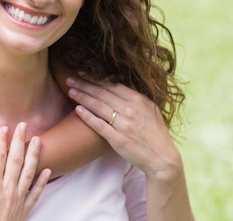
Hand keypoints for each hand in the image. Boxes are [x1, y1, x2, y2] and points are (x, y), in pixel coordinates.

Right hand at [0, 123, 50, 220]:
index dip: (1, 140)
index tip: (4, 127)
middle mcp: (8, 189)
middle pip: (16, 159)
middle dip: (20, 141)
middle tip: (23, 125)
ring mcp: (18, 199)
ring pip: (29, 172)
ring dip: (34, 155)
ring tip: (38, 140)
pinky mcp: (24, 210)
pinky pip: (36, 193)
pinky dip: (43, 180)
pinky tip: (48, 171)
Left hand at [67, 77, 182, 179]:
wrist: (162, 158)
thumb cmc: (157, 134)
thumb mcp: (152, 109)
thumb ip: (137, 97)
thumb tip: (122, 85)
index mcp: (138, 100)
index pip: (112, 85)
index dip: (95, 78)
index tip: (82, 73)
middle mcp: (130, 109)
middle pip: (102, 93)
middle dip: (83, 84)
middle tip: (70, 79)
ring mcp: (123, 124)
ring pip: (98, 106)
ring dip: (82, 97)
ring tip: (70, 91)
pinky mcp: (117, 139)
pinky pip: (99, 125)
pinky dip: (87, 116)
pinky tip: (77, 110)